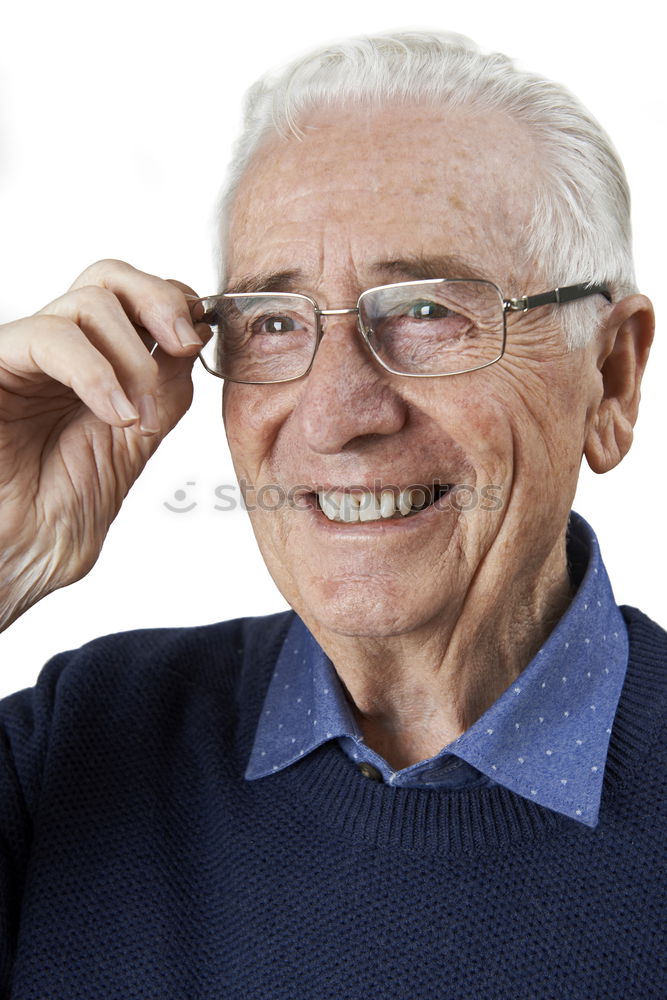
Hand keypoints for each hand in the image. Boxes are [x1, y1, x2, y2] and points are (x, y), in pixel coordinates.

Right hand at [0, 259, 205, 629]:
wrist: (14, 560)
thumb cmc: (59, 517)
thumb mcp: (134, 441)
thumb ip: (162, 387)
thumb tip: (194, 334)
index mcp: (91, 366)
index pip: (133, 298)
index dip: (173, 304)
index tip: (199, 339)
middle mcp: (55, 353)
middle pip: (109, 277)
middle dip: (161, 301)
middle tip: (185, 344)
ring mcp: (22, 357)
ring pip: (88, 301)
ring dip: (134, 357)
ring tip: (136, 417)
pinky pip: (49, 336)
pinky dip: (95, 371)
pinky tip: (113, 413)